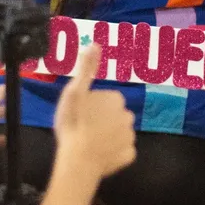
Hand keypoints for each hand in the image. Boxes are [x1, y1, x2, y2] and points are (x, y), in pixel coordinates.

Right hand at [53, 45, 135, 180]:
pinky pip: (122, 151)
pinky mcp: (129, 156)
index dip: (94, 107)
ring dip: (109, 137)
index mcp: (116, 99)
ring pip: (119, 133)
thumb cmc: (74, 123)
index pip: (107, 99)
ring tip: (90, 143)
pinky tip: (100, 155)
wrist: (78, 160)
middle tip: (85, 129)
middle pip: (115, 115)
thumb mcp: (75, 92)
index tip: (82, 114)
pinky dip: (113, 153)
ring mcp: (130, 137)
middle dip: (104, 120)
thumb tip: (96, 45)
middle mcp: (128, 115)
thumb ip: (87, 69)